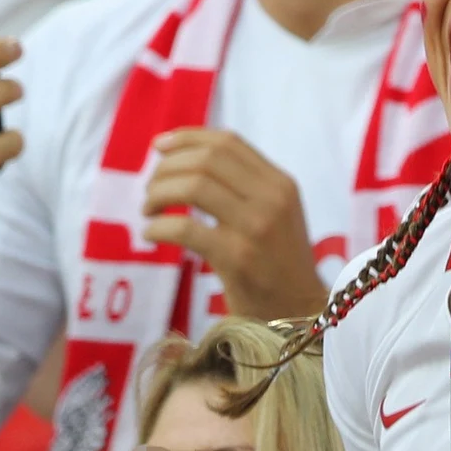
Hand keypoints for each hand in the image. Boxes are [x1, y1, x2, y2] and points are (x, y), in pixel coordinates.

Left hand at [142, 128, 328, 319]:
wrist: (300, 312)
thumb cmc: (280, 264)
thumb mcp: (276, 214)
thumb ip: (245, 186)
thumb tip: (187, 160)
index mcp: (281, 184)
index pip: (228, 142)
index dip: (187, 139)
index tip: (159, 148)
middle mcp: (272, 199)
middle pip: (207, 160)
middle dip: (167, 168)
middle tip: (151, 189)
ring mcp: (255, 228)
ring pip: (193, 187)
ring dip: (159, 193)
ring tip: (149, 210)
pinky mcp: (237, 257)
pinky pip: (184, 228)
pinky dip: (158, 228)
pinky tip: (151, 235)